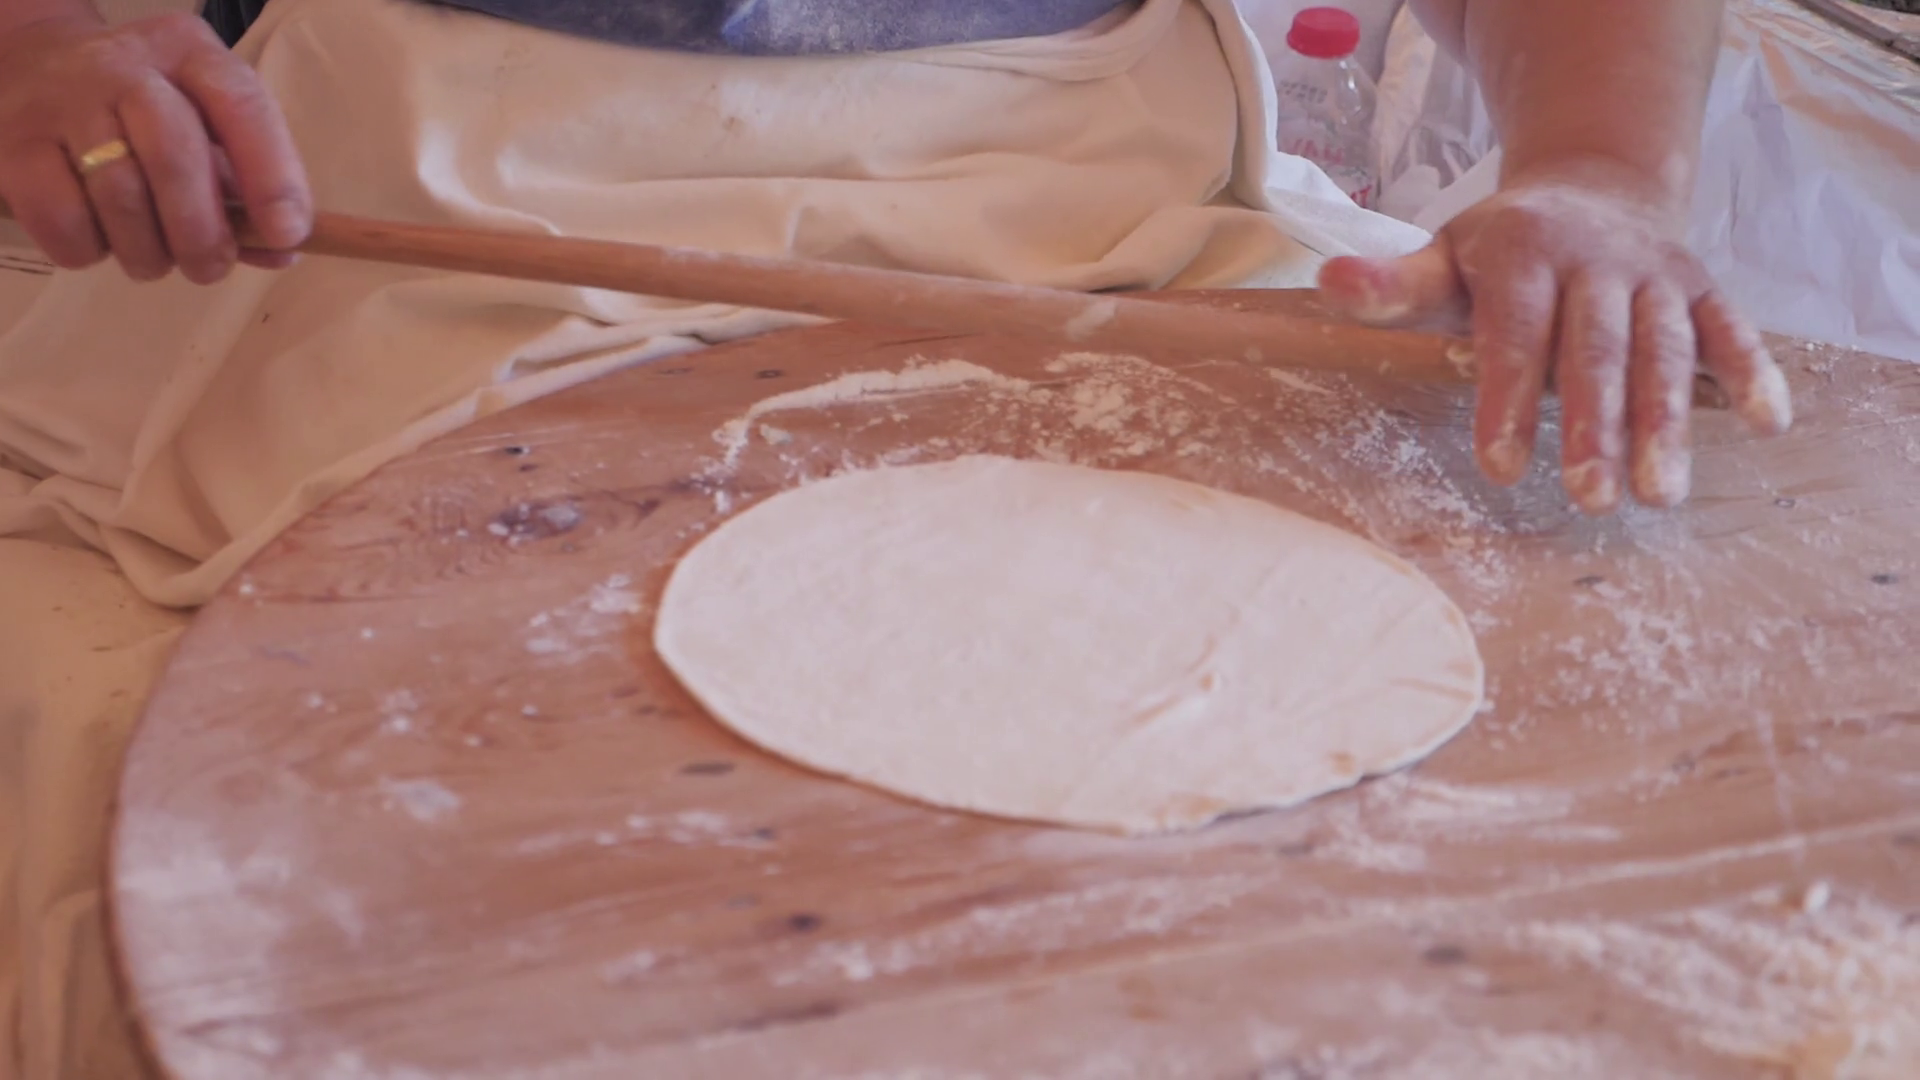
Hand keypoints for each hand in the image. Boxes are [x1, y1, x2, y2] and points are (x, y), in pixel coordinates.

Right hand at [0, 10, 310, 282]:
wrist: (36, 68)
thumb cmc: (145, 114)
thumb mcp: (205, 127)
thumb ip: (246, 187)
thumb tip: (284, 250)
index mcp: (190, 54)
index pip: (241, 105)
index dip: (272, 176)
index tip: (286, 233)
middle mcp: (125, 66)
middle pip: (174, 153)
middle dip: (202, 231)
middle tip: (208, 268)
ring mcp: (63, 101)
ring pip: (117, 193)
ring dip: (148, 251)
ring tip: (154, 259)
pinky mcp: (15, 143)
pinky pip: (60, 217)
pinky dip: (89, 249)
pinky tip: (100, 241)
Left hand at [1317, 155, 1791, 513]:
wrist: (1595, 184)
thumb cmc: (1503, 250)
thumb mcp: (1445, 258)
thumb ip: (1393, 285)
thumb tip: (1328, 284)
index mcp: (1524, 253)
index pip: (1515, 331)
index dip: (1508, 396)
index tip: (1499, 465)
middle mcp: (1597, 260)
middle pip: (1596, 349)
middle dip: (1594, 425)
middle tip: (1591, 499)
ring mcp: (1656, 274)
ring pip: (1663, 349)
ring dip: (1667, 420)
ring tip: (1661, 494)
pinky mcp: (1703, 288)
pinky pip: (1732, 329)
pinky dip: (1752, 371)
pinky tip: (1769, 424)